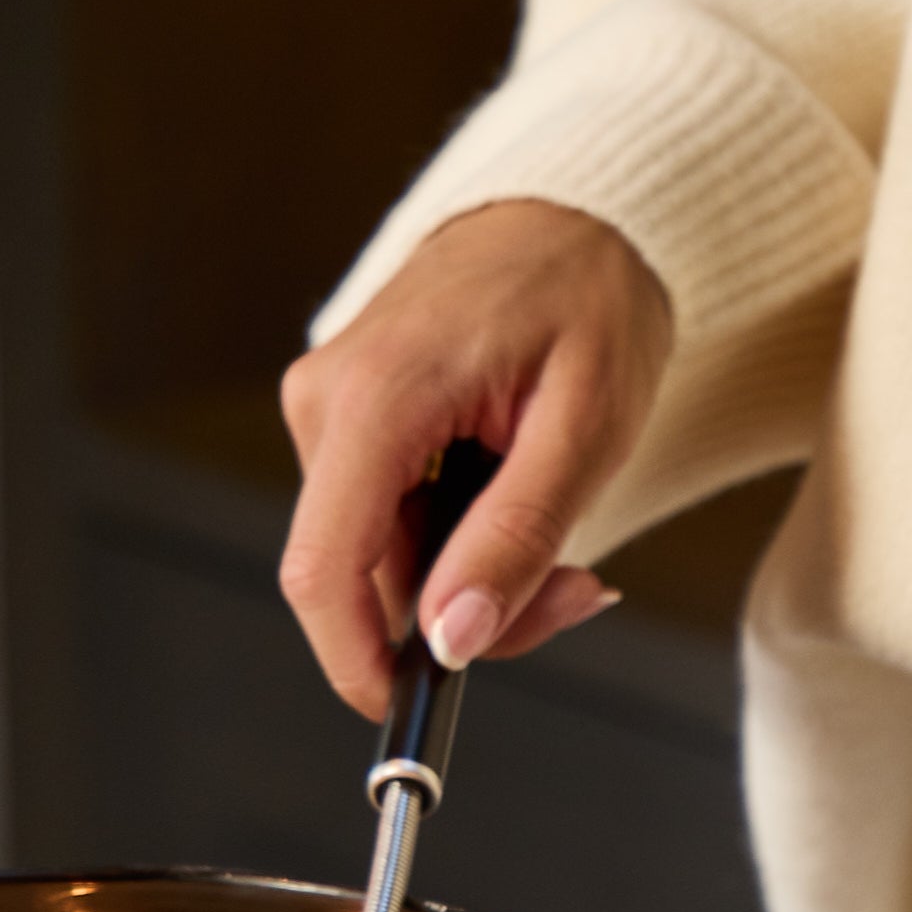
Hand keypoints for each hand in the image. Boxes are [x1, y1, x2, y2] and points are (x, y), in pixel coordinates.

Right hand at [278, 199, 672, 717]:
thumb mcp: (585, 427)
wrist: (578, 204)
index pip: (321, 571)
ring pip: (375, 556)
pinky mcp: (346, 416)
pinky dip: (450, 541)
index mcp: (376, 398)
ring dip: (464, 579)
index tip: (409, 708)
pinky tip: (512, 501)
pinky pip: (382, 518)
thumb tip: (452, 641)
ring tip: (561, 545)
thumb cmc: (590, 291)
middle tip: (570, 596)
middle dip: (456, 618)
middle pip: (358, 575)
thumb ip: (515, 541)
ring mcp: (329, 407)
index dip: (356, 662)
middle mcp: (327, 402)